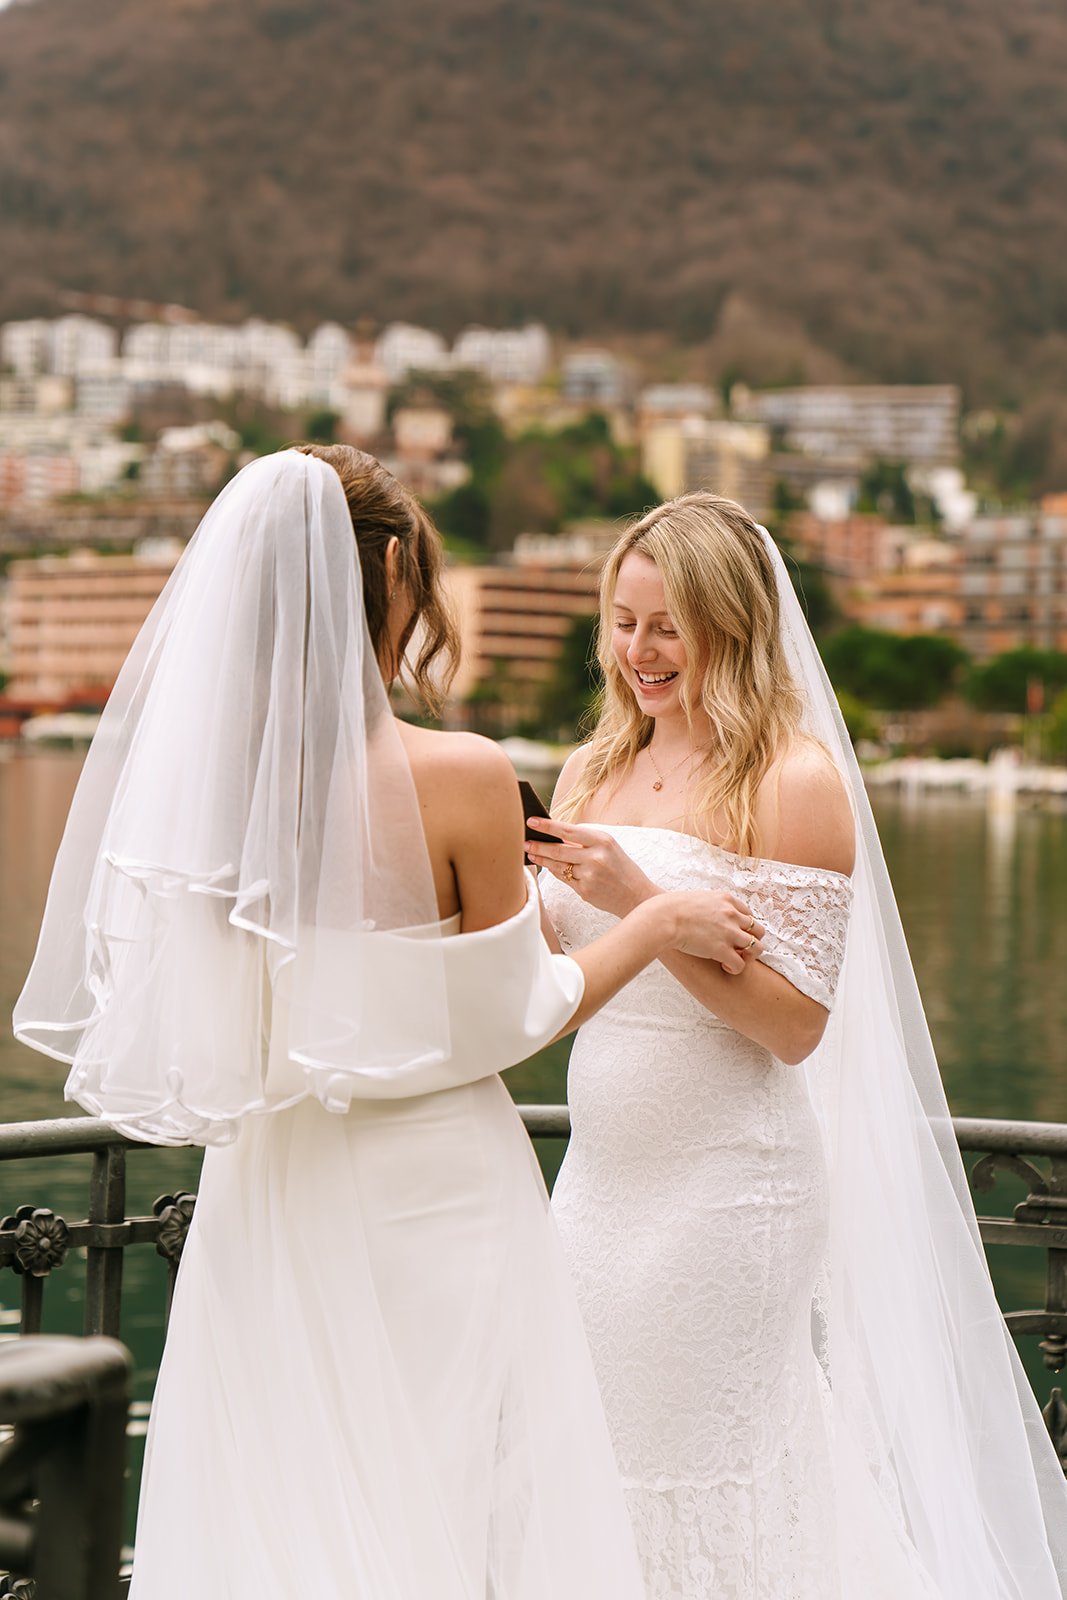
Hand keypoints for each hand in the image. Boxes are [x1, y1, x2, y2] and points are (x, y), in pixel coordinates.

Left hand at [526, 816, 657, 918]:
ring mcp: (589, 875)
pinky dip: (554, 872)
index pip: (567, 830)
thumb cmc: (621, 867)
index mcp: (602, 840)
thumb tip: (555, 836)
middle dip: (538, 845)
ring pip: (558, 865)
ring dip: (542, 859)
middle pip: (558, 850)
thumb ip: (584, 841)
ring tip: (530, 853)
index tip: (531, 821)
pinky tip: (547, 866)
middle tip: (523, 841)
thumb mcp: (608, 847)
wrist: (637, 896)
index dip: (547, 826)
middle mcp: (595, 857)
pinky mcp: (584, 891)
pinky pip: (563, 879)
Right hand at [660, 890, 765, 974]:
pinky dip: (735, 968)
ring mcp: (729, 932)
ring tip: (735, 959)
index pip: (748, 914)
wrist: (663, 918)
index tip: (733, 934)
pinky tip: (724, 967)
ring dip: (748, 956)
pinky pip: (741, 964)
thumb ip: (708, 906)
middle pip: (758, 930)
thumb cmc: (671, 909)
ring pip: (756, 947)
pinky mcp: (722, 950)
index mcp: (726, 899)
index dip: (743, 927)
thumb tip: (704, 915)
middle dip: (751, 941)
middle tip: (737, 948)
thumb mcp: (696, 899)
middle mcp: (732, 914)